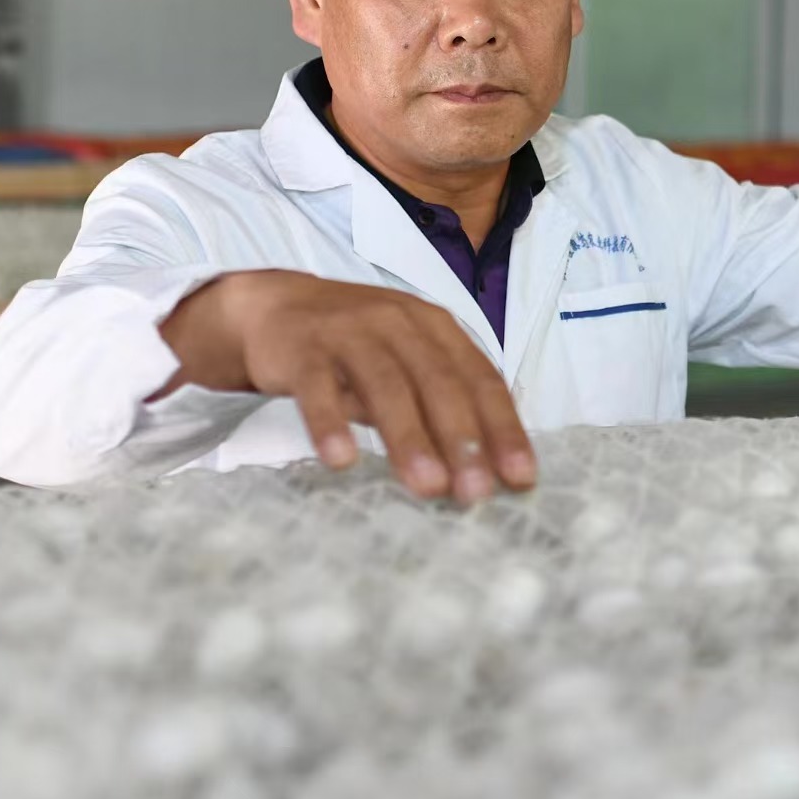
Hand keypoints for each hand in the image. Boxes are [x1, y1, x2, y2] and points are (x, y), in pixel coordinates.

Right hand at [157, 270, 534, 501]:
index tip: (521, 478)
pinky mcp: (302, 347)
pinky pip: (317, 387)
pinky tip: (341, 460)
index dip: (503, 428)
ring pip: (386, 385)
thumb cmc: (358, 347)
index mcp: (437, 329)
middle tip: (476, 493)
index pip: (480, 379)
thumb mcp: (409, 364)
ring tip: (427, 486)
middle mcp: (400, 324)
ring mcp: (350, 332)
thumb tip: (490, 471)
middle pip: (439, 383)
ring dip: (409, 438)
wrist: (277, 306)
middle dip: (463, 440)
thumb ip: (443, 405)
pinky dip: (330, 423)